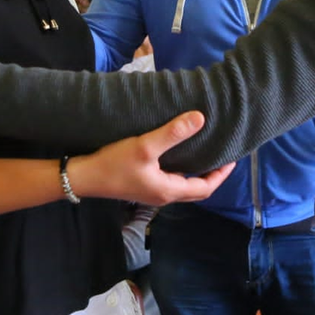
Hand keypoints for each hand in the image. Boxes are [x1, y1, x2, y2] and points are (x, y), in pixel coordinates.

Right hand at [67, 111, 234, 205]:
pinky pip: (170, 179)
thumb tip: (201, 119)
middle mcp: (163, 195)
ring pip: (182, 185)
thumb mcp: (145, 146)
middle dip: (212, 175)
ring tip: (204, 151)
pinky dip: (181, 169)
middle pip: (196, 189)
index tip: (232, 159)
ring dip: (196, 172)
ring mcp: (151, 192)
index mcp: (169, 190)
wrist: (82, 177)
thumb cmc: (114, 164)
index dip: (221, 175)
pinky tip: (177, 153)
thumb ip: (172, 133)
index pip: (205, 188)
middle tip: (222, 156)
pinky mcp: (142, 185)